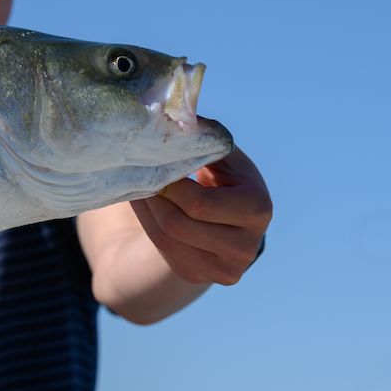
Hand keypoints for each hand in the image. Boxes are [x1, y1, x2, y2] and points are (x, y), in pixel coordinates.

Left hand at [130, 146, 271, 285]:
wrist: (229, 220)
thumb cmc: (224, 179)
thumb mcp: (224, 158)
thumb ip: (206, 141)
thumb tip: (176, 114)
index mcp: (257, 209)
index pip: (199, 203)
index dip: (169, 184)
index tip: (152, 163)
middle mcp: (245, 246)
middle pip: (177, 224)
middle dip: (151, 197)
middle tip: (133, 174)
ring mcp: (224, 268)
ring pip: (165, 240)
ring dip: (144, 211)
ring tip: (134, 186)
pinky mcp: (201, 277)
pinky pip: (163, 251)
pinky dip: (148, 225)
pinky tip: (143, 206)